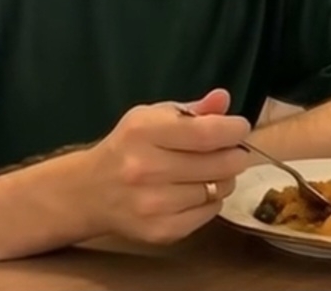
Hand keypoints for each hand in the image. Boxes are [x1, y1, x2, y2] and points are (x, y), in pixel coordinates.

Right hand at [81, 89, 250, 243]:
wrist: (90, 191)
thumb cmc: (128, 145)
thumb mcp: (152, 116)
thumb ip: (192, 109)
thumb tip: (224, 99)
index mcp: (144, 132)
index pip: (205, 133)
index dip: (233, 130)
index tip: (240, 127)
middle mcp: (146, 168)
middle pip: (218, 164)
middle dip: (235, 154)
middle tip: (232, 149)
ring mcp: (153, 204)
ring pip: (218, 189)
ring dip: (224, 177)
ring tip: (210, 169)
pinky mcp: (160, 231)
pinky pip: (210, 213)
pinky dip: (212, 200)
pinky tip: (196, 190)